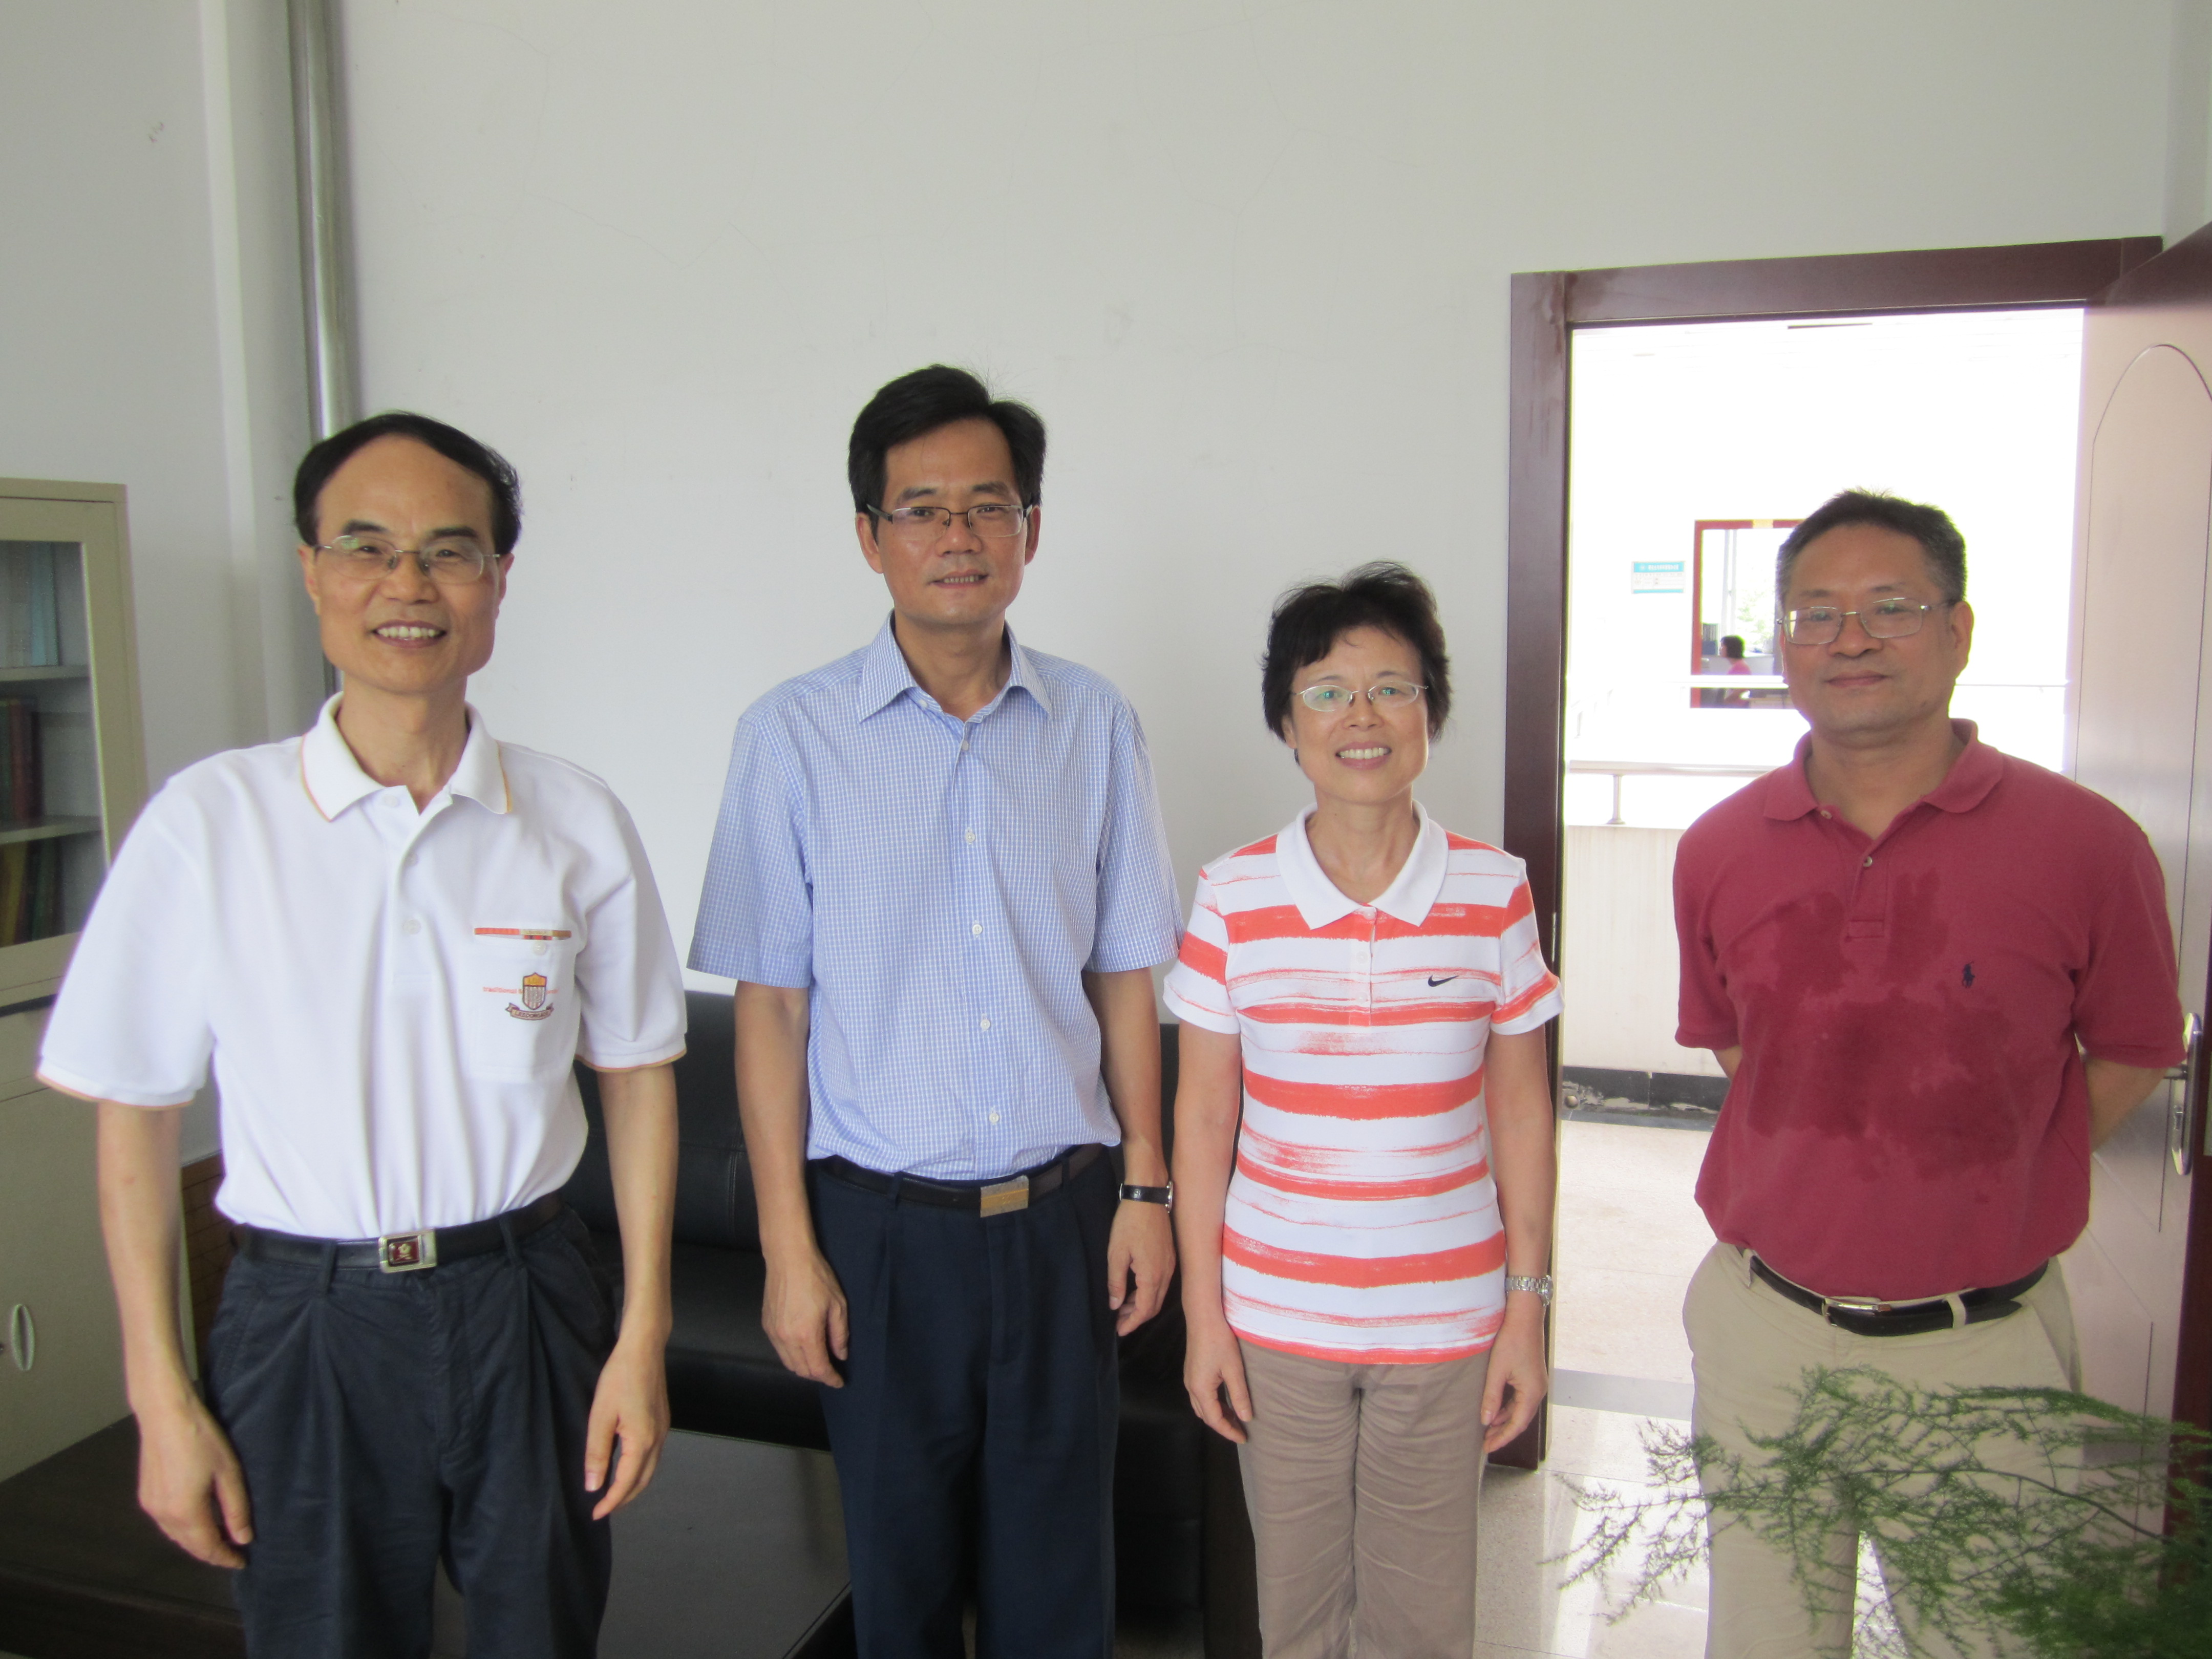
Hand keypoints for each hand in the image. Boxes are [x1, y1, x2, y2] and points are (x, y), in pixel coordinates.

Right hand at [135, 1392, 252, 1566]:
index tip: (242, 1562)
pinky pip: (166, 1524)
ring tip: (219, 1539)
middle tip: (233, 1553)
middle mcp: (163, 1516)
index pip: (207, 1547)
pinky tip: (198, 1522)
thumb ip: (236, 1509)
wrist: (165, 1414)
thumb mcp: (228, 1472)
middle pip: (189, 1546)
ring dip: (196, 1543)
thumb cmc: (202, 1439)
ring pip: (176, 1536)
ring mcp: (150, 1507)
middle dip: (211, 1553)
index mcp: (185, 1513)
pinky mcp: (145, 1496)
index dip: (225, 1558)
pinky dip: (183, 1530)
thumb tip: (243, 1539)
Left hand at [584, 1331, 670, 1518]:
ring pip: (651, 1468)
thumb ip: (597, 1453)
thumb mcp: (599, 1416)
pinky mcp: (663, 1420)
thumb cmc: (618, 1378)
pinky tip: (627, 1466)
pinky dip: (641, 1469)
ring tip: (614, 1492)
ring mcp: (664, 1429)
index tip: (595, 1514)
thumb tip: (593, 1486)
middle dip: (624, 1498)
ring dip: (634, 1485)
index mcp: (642, 1441)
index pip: (626, 1483)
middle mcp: (658, 1439)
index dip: (611, 1502)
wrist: (644, 1348)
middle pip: (644, 1480)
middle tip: (603, 1508)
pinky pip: (654, 1455)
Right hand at [762, 1245, 848, 1386]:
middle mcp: (786, 1338)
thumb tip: (840, 1355)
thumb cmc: (817, 1278)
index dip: (830, 1378)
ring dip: (803, 1367)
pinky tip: (802, 1347)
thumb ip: (839, 1334)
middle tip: (830, 1370)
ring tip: (817, 1360)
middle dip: (817, 1375)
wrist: (788, 1259)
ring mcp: (773, 1333)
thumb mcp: (837, 1305)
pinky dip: (791, 1355)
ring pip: (788, 1363)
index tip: (839, 1381)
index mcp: (806, 1335)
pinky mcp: (766, 1325)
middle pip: (802, 1370)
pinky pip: (779, 1350)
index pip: (818, 1369)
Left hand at [1107, 1199, 1174, 1334]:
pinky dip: (1148, 1291)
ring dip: (1142, 1304)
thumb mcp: (1116, 1254)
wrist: (1148, 1197)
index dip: (1132, 1323)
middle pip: (1154, 1305)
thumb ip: (1116, 1282)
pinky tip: (1134, 1289)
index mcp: (1152, 1275)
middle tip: (1119, 1323)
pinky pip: (1160, 1283)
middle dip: (1137, 1317)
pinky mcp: (1169, 1256)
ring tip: (1123, 1307)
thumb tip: (1115, 1305)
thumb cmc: (1129, 1223)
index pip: (1145, 1309)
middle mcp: (1166, 1273)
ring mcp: (1170, 1264)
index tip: (1120, 1330)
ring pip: (1158, 1294)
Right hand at [1182, 1312, 1253, 1442]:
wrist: (1203, 1317)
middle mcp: (1191, 1387)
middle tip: (1241, 1430)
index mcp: (1200, 1389)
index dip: (1229, 1431)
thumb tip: (1246, 1418)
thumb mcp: (1233, 1369)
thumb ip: (1239, 1396)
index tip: (1244, 1439)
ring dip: (1217, 1415)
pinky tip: (1225, 1400)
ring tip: (1235, 1418)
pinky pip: (1200, 1396)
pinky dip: (1213, 1404)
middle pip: (1205, 1416)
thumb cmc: (1219, 1341)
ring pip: (1201, 1406)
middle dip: (1222, 1425)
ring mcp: (1189, 1379)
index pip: (1214, 1420)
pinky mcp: (1191, 1371)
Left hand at [1481, 1296, 1548, 1453]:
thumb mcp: (1497, 1370)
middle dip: (1502, 1432)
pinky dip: (1508, 1408)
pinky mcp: (1531, 1376)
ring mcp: (1536, 1383)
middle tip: (1485, 1443)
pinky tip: (1495, 1410)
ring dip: (1505, 1420)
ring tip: (1487, 1430)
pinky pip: (1520, 1399)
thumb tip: (1486, 1421)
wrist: (1524, 1316)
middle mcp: (1538, 1391)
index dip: (1501, 1438)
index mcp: (1532, 1393)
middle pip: (1520, 1420)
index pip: (1516, 1425)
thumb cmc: (1511, 1340)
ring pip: (1520, 1410)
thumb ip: (1491, 1397)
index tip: (1486, 1448)